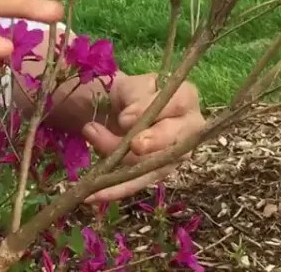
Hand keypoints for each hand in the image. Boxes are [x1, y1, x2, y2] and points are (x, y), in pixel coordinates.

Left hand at [81, 73, 204, 202]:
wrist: (120, 110)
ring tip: (93, 148)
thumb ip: (134, 96)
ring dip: (122, 164)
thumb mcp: (130, 85)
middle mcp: (188, 130)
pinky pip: (138, 183)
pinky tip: (92, 195)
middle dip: (153, 143)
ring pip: (154, 165)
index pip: (177, 103)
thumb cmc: (131, 94)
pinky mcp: (157, 173)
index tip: (124, 117)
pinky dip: (115, 190)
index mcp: (185, 99)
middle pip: (175, 139)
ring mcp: (175, 155)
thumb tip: (129, 121)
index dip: (151, 111)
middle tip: (133, 145)